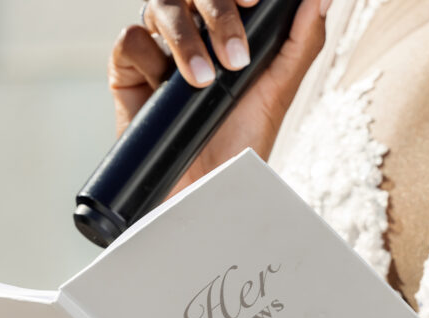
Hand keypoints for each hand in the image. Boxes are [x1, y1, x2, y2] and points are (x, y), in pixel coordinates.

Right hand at [108, 0, 328, 197]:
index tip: (253, 2)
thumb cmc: (240, 142)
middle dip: (216, 11)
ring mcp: (159, 48)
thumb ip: (300, 42)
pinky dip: (148, 57)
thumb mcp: (278, 92)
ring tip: (204, 81)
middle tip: (236, 55)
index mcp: (225, 26)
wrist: (204, 189)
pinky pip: (129, 39)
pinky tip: (164, 86)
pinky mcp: (128, 71)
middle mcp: (192, 30)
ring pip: (161, 4)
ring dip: (185, 38)